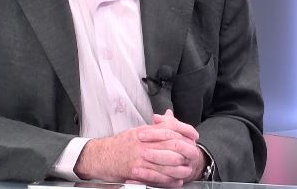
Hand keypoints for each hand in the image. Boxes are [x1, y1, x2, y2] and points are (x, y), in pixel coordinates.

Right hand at [74, 110, 202, 186]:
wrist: (101, 156)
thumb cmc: (120, 144)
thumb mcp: (138, 130)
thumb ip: (155, 126)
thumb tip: (168, 116)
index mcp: (145, 131)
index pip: (170, 128)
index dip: (185, 131)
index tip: (194, 135)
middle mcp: (144, 143)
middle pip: (172, 144)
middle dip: (187, 150)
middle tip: (194, 154)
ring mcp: (141, 158)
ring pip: (168, 162)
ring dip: (181, 167)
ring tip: (188, 169)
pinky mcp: (137, 172)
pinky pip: (158, 177)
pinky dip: (170, 180)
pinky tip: (177, 181)